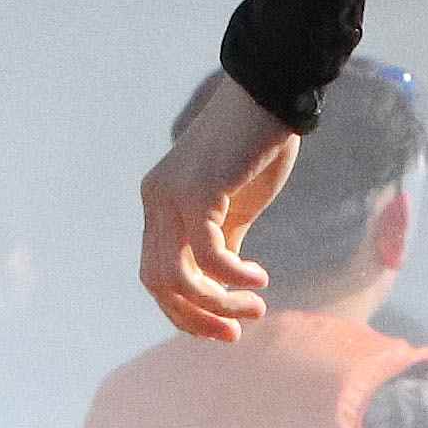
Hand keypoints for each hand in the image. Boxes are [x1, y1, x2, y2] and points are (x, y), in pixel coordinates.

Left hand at [136, 73, 299, 339]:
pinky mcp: (199, 191)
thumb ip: (224, 239)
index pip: (156, 274)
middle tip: (236, 332)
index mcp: (160, 203)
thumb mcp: (237, 203)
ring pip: (174, 276)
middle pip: (156, 282)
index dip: (185, 311)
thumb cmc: (259, 145)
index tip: (227, 329)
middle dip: (194, 317)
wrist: (272, 95)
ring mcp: (172, 196)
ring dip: (215, 303)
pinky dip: (232, 276)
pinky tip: (259, 279)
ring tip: (255, 308)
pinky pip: (207, 252)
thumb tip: (224, 283)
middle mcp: (156, 201)